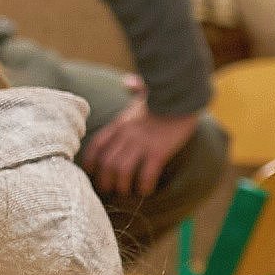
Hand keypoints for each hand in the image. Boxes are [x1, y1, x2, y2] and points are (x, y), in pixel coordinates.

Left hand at [82, 95, 201, 198]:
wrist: (184, 95)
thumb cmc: (167, 95)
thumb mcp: (145, 92)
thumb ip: (135, 89)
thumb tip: (128, 81)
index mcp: (120, 123)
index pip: (96, 146)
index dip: (90, 163)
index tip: (92, 174)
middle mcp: (126, 135)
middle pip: (106, 164)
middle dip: (105, 181)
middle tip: (109, 190)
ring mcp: (142, 143)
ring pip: (121, 171)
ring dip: (122, 186)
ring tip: (127, 192)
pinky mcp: (158, 151)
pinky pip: (146, 174)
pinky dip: (143, 186)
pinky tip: (146, 190)